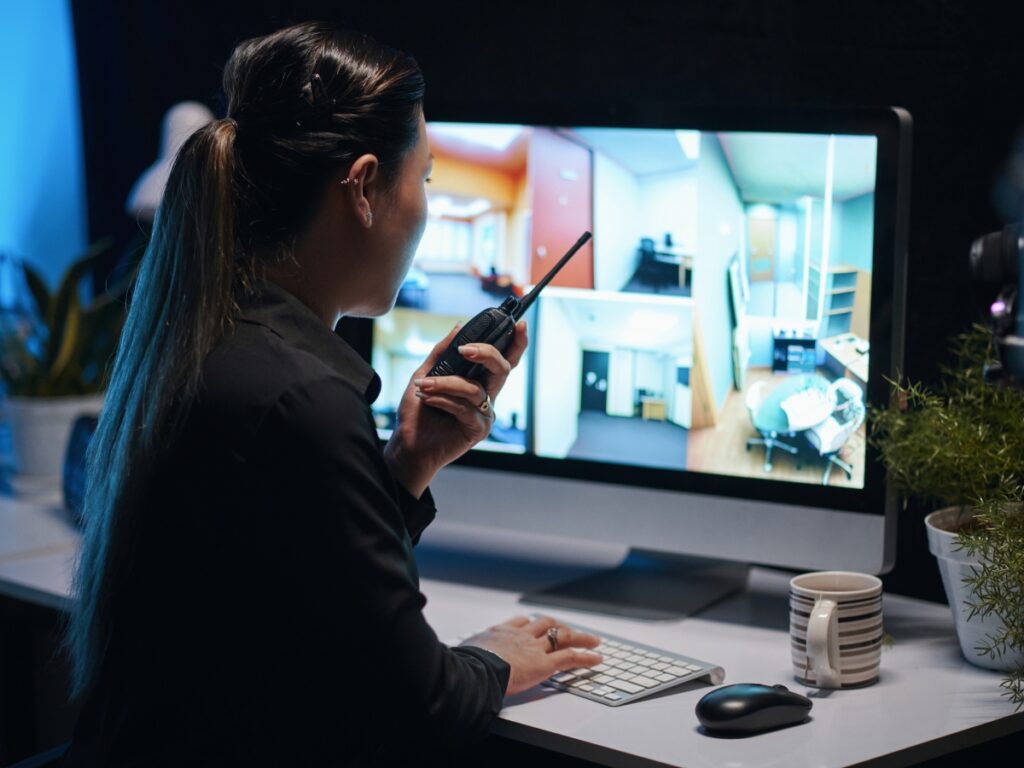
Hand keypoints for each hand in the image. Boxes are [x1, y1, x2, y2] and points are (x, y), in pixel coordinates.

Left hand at [383, 320, 527, 496]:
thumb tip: (460, 326)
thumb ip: (442, 352)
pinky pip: (465, 407)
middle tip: (465, 349)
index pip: (503, 360)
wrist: (408, 445)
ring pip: (475, 388)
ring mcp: (485, 414)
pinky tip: (427, 399)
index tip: (520, 324)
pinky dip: (443, 400)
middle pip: (502, 369)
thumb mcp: (424, 374)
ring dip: (446, 383)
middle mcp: (486, 396)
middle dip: (487, 353)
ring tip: (422, 385)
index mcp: (478, 381)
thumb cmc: (418, 413)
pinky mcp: (478, 429)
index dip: (516, 343)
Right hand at [459, 614, 601, 695]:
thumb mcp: (464, 653)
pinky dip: (586, 657)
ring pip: (562, 637)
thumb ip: (468, 655)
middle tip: (570, 630)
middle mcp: (520, 636)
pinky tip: (597, 659)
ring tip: (594, 640)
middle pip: (545, 625)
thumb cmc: (465, 664)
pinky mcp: (544, 664)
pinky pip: (570, 658)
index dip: (532, 623)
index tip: (537, 624)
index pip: (521, 622)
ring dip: (580, 637)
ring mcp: (533, 648)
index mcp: (499, 632)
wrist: (474, 669)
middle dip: (559, 626)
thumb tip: (461, 662)